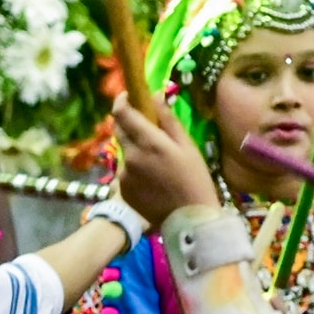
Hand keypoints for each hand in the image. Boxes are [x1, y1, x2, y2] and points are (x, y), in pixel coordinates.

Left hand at [113, 93, 217, 226]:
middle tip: (145, 124)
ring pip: (124, 150)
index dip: (121, 100)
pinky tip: (152, 177)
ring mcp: (124, 173)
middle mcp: (131, 155)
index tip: (127, 95)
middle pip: (119, 130)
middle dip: (128, 122)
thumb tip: (155, 95)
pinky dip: (135, 166)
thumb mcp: (186, 145)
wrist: (188, 218)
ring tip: (157, 159)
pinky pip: (126, 169)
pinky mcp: (122, 188)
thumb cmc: (194, 178)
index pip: (123, 113)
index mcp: (148, 142)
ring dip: (134, 147)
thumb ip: (168, 119)